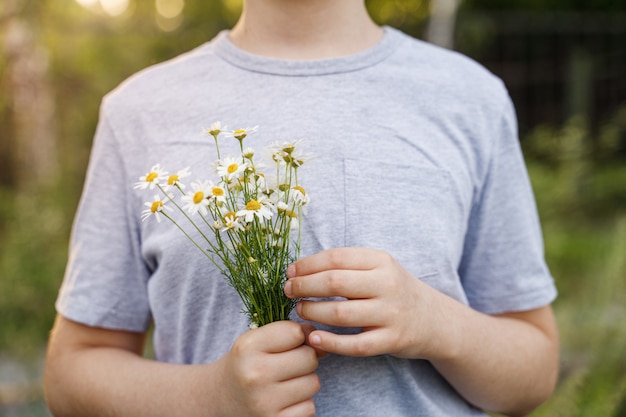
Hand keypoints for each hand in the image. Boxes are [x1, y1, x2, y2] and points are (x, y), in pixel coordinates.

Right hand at [211, 321, 319, 416]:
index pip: (295, 332)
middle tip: (287, 364)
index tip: (289, 343)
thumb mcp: (257, 340)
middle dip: (305, 358)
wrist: (218, 398)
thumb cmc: (245, 364)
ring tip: (284, 383)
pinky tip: (283, 401)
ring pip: (313, 383)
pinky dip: (301, 404)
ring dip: (305, 381)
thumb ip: (289, 333)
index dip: (299, 336)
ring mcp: (264, 402)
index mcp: (248, 347)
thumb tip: (325, 344)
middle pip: (309, 357)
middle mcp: (255, 374)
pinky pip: (309, 407)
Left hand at [283, 247, 450, 359]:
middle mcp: (387, 284)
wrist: (433, 319)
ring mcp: (391, 314)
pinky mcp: (391, 341)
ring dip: (312, 311)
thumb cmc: (393, 290)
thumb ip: (346, 266)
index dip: (307, 265)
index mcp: (381, 261)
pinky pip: (355, 345)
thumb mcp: (378, 268)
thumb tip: (299, 269)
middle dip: (304, 286)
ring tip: (299, 310)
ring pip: (340, 313)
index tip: (290, 272)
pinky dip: (330, 342)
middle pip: (334, 283)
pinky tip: (313, 337)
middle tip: (288, 291)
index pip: (336, 257)